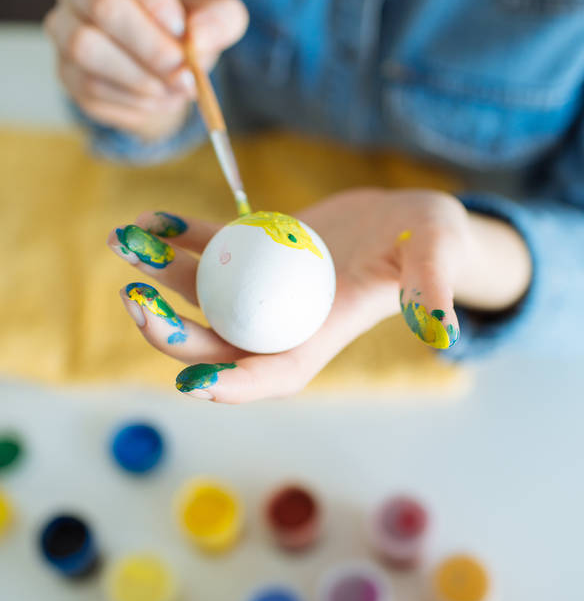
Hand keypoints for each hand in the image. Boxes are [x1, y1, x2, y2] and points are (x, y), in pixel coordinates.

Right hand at [45, 0, 247, 140]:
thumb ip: (220, 18)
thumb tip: (198, 36)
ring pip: (87, 48)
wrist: (163, 74)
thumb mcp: (214, 19)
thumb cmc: (183, 32)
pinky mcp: (66, 72)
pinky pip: (92, 86)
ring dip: (141, 76)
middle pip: (104, 7)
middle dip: (152, 46)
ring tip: (173, 87)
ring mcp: (64, 29)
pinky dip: (134, 99)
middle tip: (184, 70)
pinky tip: (157, 97)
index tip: (181, 25)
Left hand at [107, 191, 530, 402]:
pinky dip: (178, 237)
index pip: (268, 377)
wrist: (410, 213)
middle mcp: (280, 324)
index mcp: (317, 340)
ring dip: (157, 276)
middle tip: (134, 302)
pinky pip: (208, 250)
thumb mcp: (436, 256)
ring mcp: (261, 290)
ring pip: (199, 296)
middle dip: (168, 335)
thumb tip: (442, 331)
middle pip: (215, 346)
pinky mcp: (254, 254)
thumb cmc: (430, 240)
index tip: (188, 382)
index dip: (227, 387)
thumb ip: (434, 289)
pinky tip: (152, 217)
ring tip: (125, 241)